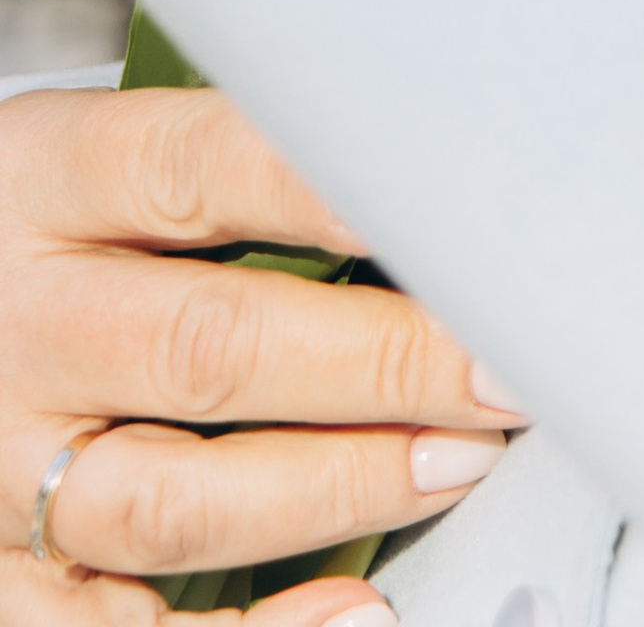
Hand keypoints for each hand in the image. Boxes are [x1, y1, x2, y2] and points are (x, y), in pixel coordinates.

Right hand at [0, 84, 511, 617]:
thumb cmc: (44, 231)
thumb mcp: (100, 160)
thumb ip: (230, 175)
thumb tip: (426, 199)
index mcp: (44, 183)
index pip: (201, 166)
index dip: (334, 193)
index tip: (455, 218)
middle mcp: (18, 326)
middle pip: (208, 347)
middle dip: (381, 362)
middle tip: (498, 371)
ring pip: (177, 499)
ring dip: (339, 487)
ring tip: (456, 463)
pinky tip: (351, 611)